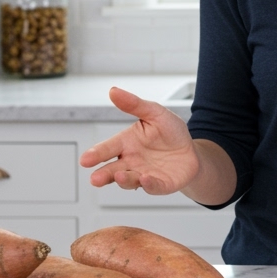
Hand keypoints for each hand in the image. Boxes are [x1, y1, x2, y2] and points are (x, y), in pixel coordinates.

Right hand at [80, 87, 199, 194]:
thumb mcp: (154, 113)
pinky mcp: (160, 184)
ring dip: (124, 180)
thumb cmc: (170, 132)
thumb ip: (134, 105)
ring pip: (130, 180)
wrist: (192, 150)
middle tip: (94, 179)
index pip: (108, 148)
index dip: (96, 154)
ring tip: (119, 176)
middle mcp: (131, 161)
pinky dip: (148, 184)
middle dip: (103, 175)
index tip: (85, 160)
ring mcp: (144, 174)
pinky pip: (153, 186)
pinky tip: (145, 179)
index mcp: (126, 143)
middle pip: (112, 170)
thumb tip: (113, 91)